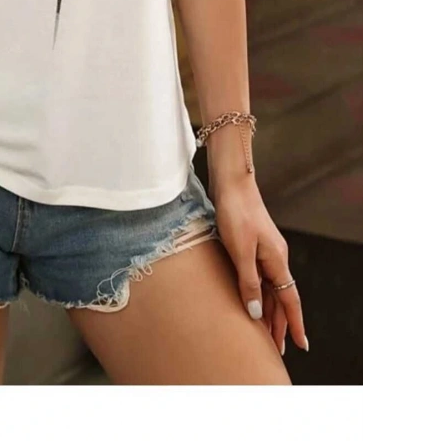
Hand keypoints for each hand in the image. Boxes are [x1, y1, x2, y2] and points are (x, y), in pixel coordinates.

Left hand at [212, 175, 308, 355]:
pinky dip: (258, 292)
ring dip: (268, 310)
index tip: (300, 344)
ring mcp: (264, 250)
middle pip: (281, 297)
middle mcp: (275, 258)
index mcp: (277, 261)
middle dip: (280, 323)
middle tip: (277, 349)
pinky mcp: (252, 244)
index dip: (294, 324)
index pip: (290, 300)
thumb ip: (249, 283)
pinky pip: (259, 276)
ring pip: (270, 287)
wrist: (232, 183)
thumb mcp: (240, 251)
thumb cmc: (236, 214)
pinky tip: (251, 299)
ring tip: (264, 332)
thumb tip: (257, 313)